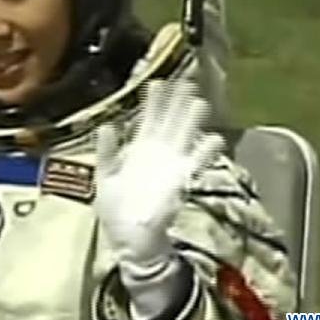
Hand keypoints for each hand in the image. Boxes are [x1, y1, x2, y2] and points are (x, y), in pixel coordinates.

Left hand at [94, 80, 224, 276]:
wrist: (128, 238)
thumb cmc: (114, 208)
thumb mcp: (104, 176)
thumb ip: (106, 151)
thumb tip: (107, 125)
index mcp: (138, 148)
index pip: (148, 117)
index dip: (154, 100)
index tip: (159, 81)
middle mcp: (157, 152)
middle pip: (170, 121)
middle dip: (178, 102)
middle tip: (188, 80)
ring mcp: (171, 165)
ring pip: (184, 136)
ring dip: (192, 121)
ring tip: (200, 102)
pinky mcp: (180, 181)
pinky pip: (195, 163)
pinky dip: (205, 152)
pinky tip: (216, 140)